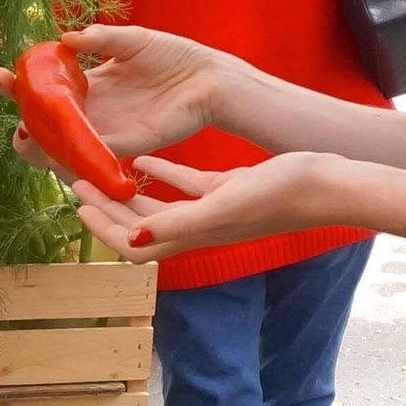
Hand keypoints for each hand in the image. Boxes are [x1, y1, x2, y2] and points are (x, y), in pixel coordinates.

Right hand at [0, 26, 229, 170]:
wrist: (208, 79)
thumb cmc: (174, 56)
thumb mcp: (133, 40)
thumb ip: (100, 39)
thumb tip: (64, 39)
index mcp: (93, 83)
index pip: (50, 86)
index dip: (23, 83)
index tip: (1, 74)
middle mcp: (96, 110)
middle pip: (50, 119)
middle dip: (24, 118)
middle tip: (11, 110)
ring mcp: (108, 129)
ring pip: (65, 142)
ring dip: (41, 143)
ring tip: (23, 136)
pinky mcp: (127, 145)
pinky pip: (93, 152)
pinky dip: (73, 153)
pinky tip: (54, 149)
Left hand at [71, 151, 337, 261]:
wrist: (328, 185)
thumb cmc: (280, 195)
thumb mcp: (224, 203)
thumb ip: (179, 222)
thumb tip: (134, 240)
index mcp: (195, 236)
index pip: (136, 246)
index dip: (105, 230)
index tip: (81, 205)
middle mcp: (199, 228)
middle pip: (140, 227)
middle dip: (107, 209)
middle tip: (78, 183)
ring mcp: (213, 210)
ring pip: (159, 207)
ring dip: (129, 193)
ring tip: (102, 171)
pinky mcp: (227, 190)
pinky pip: (185, 186)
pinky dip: (162, 174)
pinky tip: (145, 159)